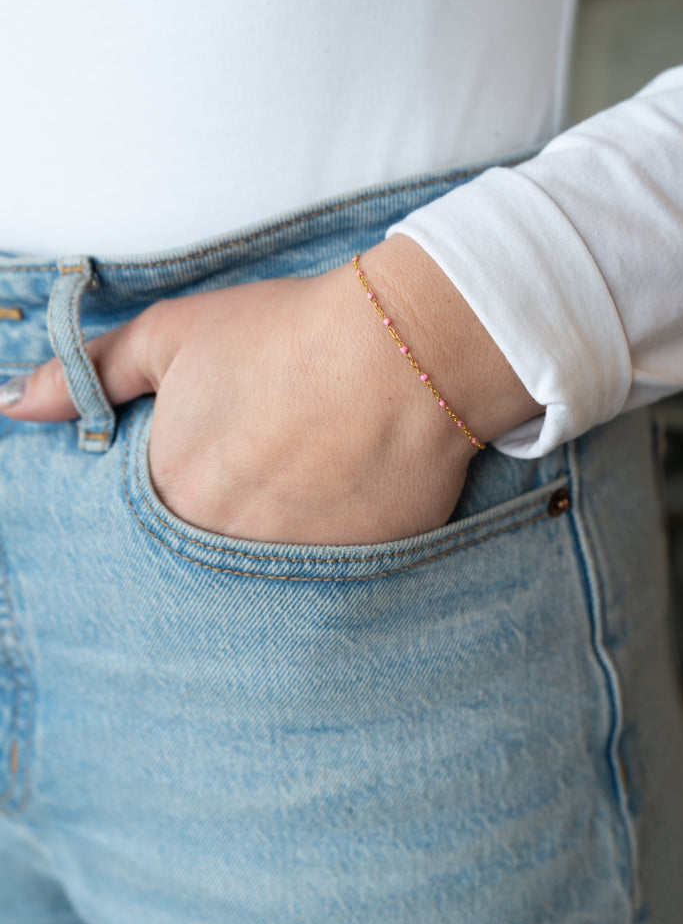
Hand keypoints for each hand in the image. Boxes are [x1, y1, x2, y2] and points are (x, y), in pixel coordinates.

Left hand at [0, 238, 541, 544]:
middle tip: (256, 479)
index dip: (169, 495)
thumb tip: (15, 404)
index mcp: (167, 489)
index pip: (137, 529)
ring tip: (297, 492)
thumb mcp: (174, 335)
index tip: (204, 471)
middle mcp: (217, 544)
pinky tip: (335, 510)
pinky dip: (316, 561)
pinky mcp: (347, 579)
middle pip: (194, 559)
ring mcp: (285, 569)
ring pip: (251, 583)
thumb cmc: (285, 334)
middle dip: (214, 527)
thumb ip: (90, 373)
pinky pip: (315, 589)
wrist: (403, 352)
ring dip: (262, 547)